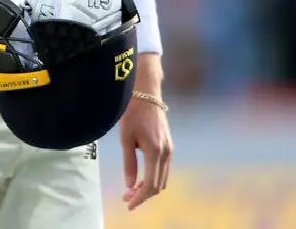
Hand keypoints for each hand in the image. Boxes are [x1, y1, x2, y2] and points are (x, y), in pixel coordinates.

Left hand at [120, 56, 171, 209]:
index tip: (128, 203)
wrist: (146, 93)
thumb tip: (130, 185)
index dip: (139, 198)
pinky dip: (153, 177)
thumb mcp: (125, 138)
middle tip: (126, 197)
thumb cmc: (132, 112)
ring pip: (162, 178)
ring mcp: (169, 149)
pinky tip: (140, 177)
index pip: (150, 185)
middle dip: (143, 194)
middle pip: (158, 185)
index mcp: (156, 152)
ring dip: (148, 187)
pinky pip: (163, 169)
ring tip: (131, 189)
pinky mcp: (168, 145)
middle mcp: (167, 153)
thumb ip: (129, 163)